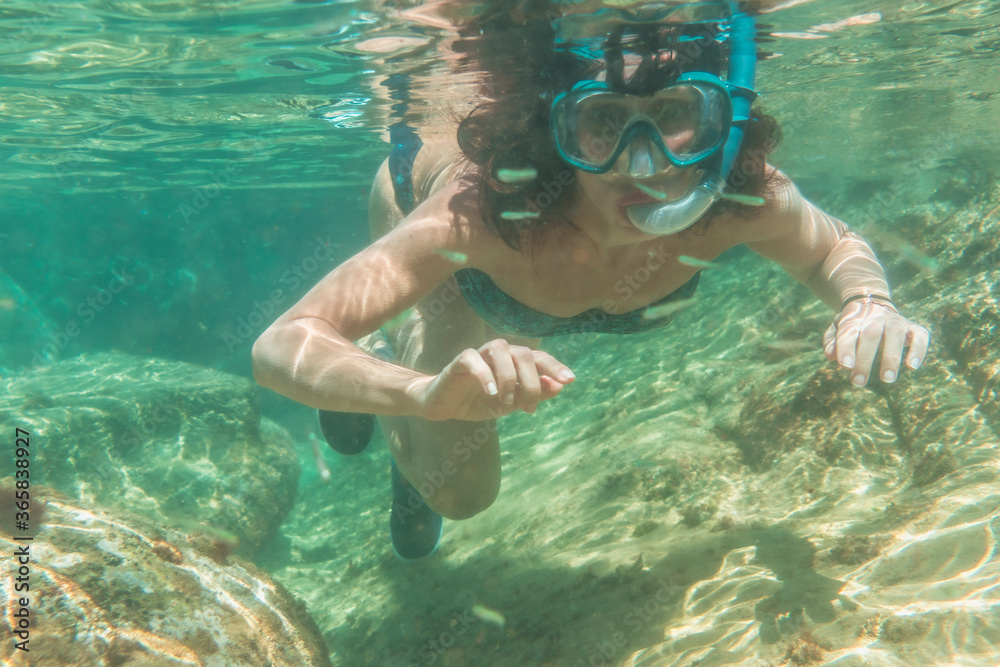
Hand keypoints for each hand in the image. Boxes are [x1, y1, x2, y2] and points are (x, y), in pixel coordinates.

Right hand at [412, 339, 574, 420]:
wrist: (444, 406)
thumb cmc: (478, 402)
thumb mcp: (509, 404)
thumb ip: (532, 395)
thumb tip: (558, 387)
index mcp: (513, 362)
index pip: (538, 358)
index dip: (555, 366)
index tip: (570, 380)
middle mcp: (499, 353)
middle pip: (523, 353)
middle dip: (531, 381)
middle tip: (528, 407)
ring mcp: (479, 354)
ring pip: (501, 349)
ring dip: (509, 377)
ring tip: (506, 401)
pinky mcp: (459, 361)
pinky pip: (473, 359)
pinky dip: (485, 375)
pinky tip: (490, 393)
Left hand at [823, 300, 929, 386]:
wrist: (872, 303)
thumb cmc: (853, 325)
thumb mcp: (836, 329)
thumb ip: (831, 341)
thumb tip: (830, 356)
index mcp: (855, 317)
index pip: (849, 331)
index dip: (846, 348)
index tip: (845, 366)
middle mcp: (876, 316)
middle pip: (871, 334)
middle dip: (865, 359)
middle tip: (858, 382)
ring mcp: (896, 320)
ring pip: (895, 334)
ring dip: (891, 357)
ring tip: (887, 379)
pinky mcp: (913, 327)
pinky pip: (920, 335)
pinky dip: (918, 349)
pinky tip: (912, 366)